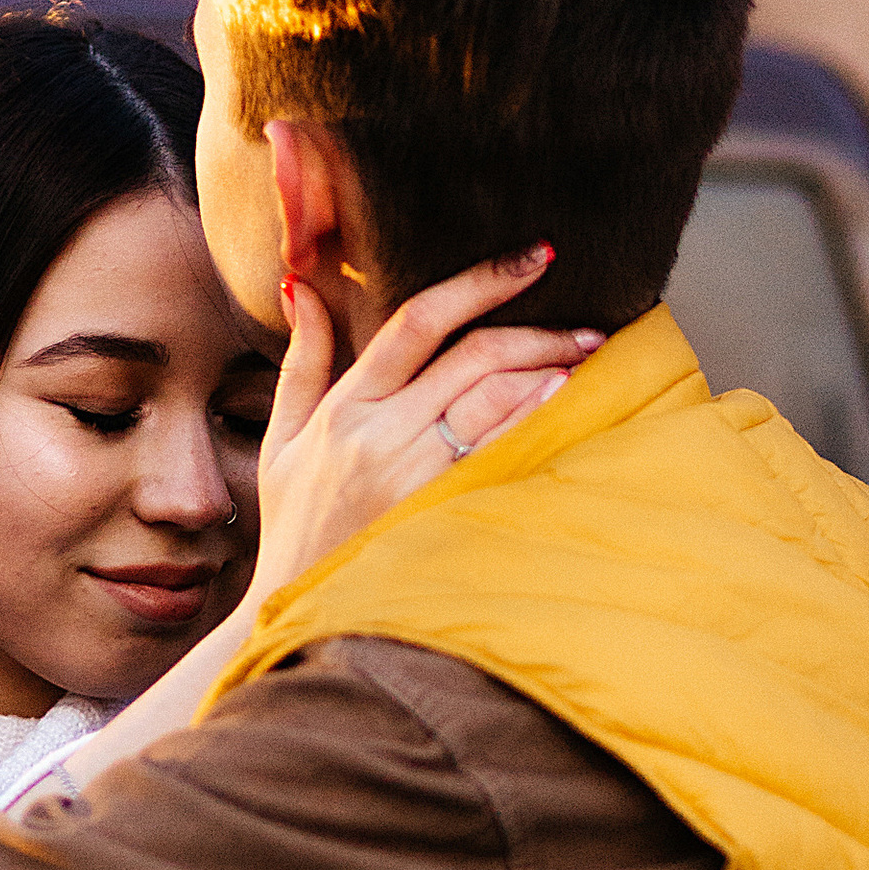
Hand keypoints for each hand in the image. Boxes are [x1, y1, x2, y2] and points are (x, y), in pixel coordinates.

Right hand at [252, 247, 597, 603]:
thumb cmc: (295, 525)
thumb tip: (303, 291)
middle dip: (536, 329)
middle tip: (585, 323)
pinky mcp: (438, 511)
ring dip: (546, 369)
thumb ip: (302, 361)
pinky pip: (497, 453)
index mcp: (346, 405)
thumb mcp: (282, 438)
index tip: (533, 260)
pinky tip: (565, 397)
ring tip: (586, 354)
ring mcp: (411, 475)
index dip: (480, 282)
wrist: (297, 609)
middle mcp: (380, 433)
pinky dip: (533, 419)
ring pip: (491, 400)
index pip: (417, 321)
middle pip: (471, 357)